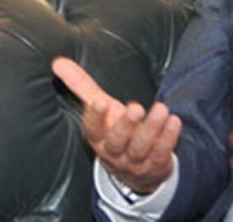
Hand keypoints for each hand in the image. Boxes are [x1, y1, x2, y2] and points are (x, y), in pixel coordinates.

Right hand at [52, 57, 181, 193]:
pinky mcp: (154, 164)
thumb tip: (58, 62)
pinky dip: (168, 138)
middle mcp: (114, 152)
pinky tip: (174, 121)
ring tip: (162, 109)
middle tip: (135, 108)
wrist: (135, 169)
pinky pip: (161, 153)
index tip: (99, 102)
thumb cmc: (114, 130)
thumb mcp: (100, 109)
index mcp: (97, 137)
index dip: (94, 117)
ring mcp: (134, 161)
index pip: (92, 128)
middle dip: (125, 125)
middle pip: (116, 141)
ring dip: (152, 128)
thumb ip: (81, 86)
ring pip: (141, 147)